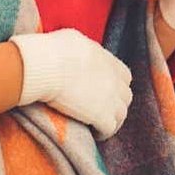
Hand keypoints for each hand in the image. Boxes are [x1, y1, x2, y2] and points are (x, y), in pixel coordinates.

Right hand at [11, 28, 131, 139]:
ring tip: (99, 126)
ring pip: (121, 114)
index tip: (105, 91)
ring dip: (112, 120)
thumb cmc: (52, 51)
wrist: (47, 67)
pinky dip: (104, 132)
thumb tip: (76, 48)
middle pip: (126, 96)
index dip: (117, 85)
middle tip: (102, 110)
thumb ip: (83, 49)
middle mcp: (114, 79)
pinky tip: (94, 134)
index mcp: (108, 61)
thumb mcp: (73, 41)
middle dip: (116, 103)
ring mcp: (111, 98)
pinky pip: (110, 129)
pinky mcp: (102, 116)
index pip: (124, 76)